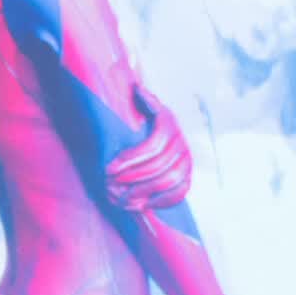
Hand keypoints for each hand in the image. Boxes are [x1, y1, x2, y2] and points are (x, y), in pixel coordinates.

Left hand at [105, 84, 190, 210]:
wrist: (137, 133)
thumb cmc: (127, 121)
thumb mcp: (127, 108)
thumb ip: (135, 102)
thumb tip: (137, 88)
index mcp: (167, 120)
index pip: (154, 144)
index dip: (132, 158)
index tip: (108, 168)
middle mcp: (181, 139)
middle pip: (161, 164)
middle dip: (134, 178)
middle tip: (111, 187)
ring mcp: (186, 158)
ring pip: (171, 179)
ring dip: (145, 192)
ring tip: (122, 200)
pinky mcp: (186, 175)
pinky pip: (180, 191)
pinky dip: (162, 201)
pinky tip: (142, 206)